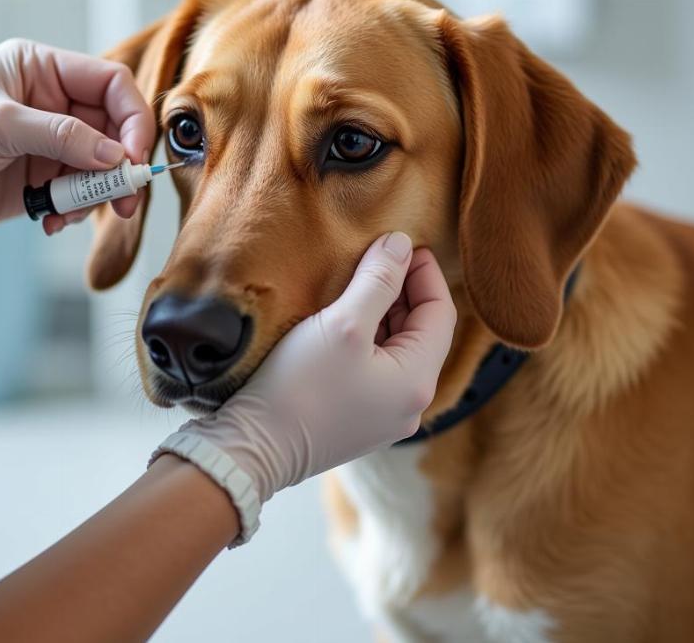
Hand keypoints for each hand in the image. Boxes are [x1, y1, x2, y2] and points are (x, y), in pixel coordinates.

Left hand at [0, 38, 154, 234]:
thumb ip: (60, 137)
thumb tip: (116, 156)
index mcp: (44, 70)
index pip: (112, 84)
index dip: (132, 118)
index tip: (132, 157)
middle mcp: (54, 104)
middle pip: (116, 130)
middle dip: (122, 166)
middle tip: (125, 199)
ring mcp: (51, 144)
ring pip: (103, 168)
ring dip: (98, 195)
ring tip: (68, 212)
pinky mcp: (44, 179)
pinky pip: (81, 195)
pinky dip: (74, 212)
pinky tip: (48, 220)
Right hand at [162, 233, 456, 504]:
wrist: (253, 449)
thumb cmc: (300, 386)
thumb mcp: (344, 323)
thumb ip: (378, 281)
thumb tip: (401, 244)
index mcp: (417, 382)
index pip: (440, 314)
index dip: (425, 273)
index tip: (405, 243)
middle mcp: (409, 404)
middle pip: (421, 333)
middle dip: (405, 291)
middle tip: (380, 257)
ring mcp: (384, 416)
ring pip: (397, 350)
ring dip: (385, 313)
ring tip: (362, 282)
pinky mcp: (356, 420)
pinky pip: (376, 368)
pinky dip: (369, 337)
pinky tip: (345, 320)